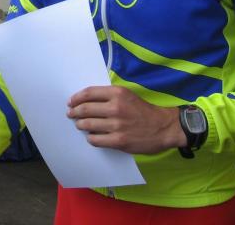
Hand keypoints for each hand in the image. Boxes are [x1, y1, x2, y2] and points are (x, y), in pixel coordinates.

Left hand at [68, 85, 184, 153]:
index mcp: (117, 93)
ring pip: (87, 124)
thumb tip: (86, 101)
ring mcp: (117, 125)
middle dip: (74, 112)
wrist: (164, 127)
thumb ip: (108, 96)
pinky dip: (90, 138)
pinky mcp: (119, 141)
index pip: (89, 93)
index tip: (71, 102)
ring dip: (80, 125)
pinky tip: (92, 136)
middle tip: (71, 114)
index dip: (76, 98)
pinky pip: (95, 139)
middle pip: (85, 109)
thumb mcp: (127, 95)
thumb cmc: (143, 110)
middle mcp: (116, 108)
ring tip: (80, 125)